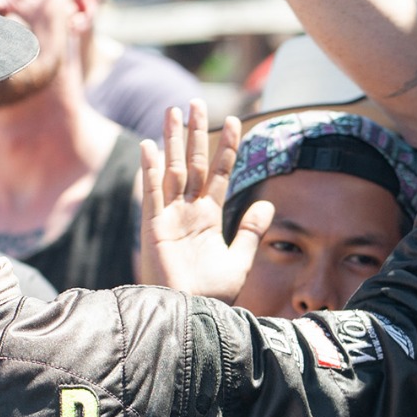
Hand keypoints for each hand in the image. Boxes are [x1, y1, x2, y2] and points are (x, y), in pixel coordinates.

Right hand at [140, 101, 272, 301]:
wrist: (193, 314)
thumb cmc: (213, 294)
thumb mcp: (239, 259)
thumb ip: (251, 230)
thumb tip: (266, 202)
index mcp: (208, 217)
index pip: (218, 173)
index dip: (225, 147)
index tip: (234, 120)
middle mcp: (188, 212)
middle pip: (193, 163)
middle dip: (195, 133)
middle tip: (195, 102)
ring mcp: (170, 217)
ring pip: (172, 170)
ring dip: (173, 140)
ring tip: (173, 110)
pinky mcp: (154, 228)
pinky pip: (152, 193)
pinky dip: (150, 170)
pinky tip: (150, 146)